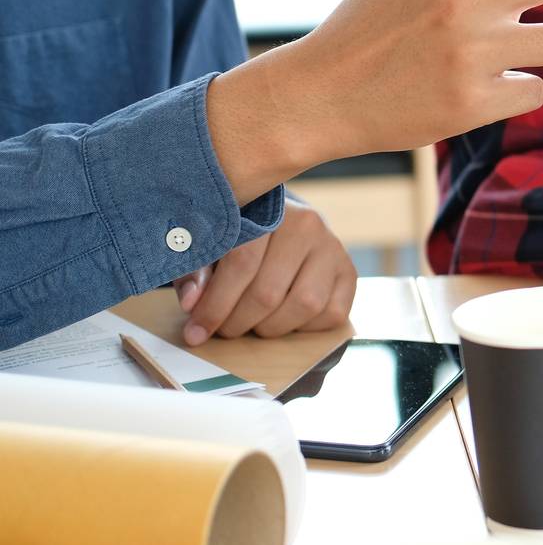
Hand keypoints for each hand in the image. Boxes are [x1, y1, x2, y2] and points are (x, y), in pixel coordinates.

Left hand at [175, 200, 356, 344]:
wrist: (282, 228)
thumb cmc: (242, 240)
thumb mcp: (213, 247)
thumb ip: (198, 272)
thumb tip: (192, 304)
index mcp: (269, 212)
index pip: (241, 264)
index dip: (215, 305)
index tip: (195, 332)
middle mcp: (308, 225)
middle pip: (268, 292)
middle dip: (238, 322)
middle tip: (223, 330)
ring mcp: (334, 249)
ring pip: (304, 305)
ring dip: (271, 327)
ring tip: (253, 324)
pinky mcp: (349, 273)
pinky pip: (331, 314)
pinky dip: (304, 327)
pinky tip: (285, 318)